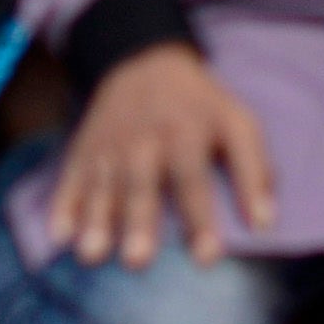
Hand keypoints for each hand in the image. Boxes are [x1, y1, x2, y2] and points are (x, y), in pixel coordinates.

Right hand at [44, 42, 276, 267]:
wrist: (145, 62)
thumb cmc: (200, 107)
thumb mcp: (237, 123)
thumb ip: (254, 171)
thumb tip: (265, 224)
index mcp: (187, 134)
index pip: (194, 180)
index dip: (201, 219)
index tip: (208, 259)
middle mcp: (145, 142)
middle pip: (141, 185)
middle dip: (139, 223)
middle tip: (138, 261)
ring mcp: (110, 147)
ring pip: (102, 188)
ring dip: (96, 221)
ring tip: (92, 255)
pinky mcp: (83, 152)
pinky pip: (69, 180)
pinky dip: (63, 206)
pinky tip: (58, 235)